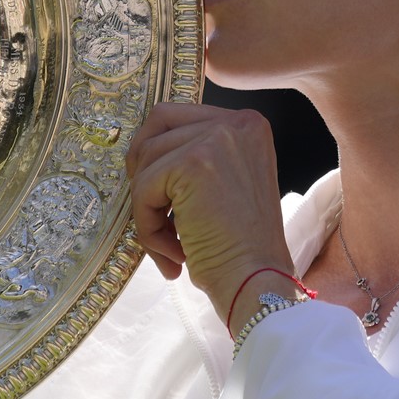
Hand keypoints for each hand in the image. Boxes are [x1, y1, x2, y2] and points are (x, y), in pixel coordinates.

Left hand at [124, 103, 293, 325]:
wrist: (257, 281)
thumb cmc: (240, 247)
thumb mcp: (227, 184)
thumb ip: (196, 157)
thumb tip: (141, 150)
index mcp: (247, 124)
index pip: (176, 117)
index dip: (157, 155)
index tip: (162, 196)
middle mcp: (237, 122)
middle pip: (156, 128)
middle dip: (145, 175)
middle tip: (154, 217)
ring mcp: (216, 138)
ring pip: (146, 160)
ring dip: (147, 209)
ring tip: (172, 245)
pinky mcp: (193, 162)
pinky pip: (144, 187)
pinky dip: (147, 225)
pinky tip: (173, 251)